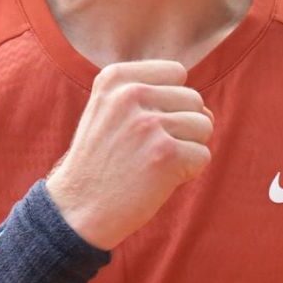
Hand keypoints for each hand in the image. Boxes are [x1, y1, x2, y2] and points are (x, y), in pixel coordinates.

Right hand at [45, 60, 212, 249]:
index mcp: (114, 77)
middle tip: (147, 150)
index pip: (176, 72)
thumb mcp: (111, 113)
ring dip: (187, 148)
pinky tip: (158, 180)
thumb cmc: (102, 162)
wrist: (76, 210)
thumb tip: (207, 111)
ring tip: (153, 163)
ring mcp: (148, 123)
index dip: (170, 101)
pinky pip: (203, 155)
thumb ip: (156, 99)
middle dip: (182, 127)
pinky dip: (188, 172)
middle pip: (194, 99)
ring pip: (204, 125)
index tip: (142, 124)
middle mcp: (130, 94)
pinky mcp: (166, 154)